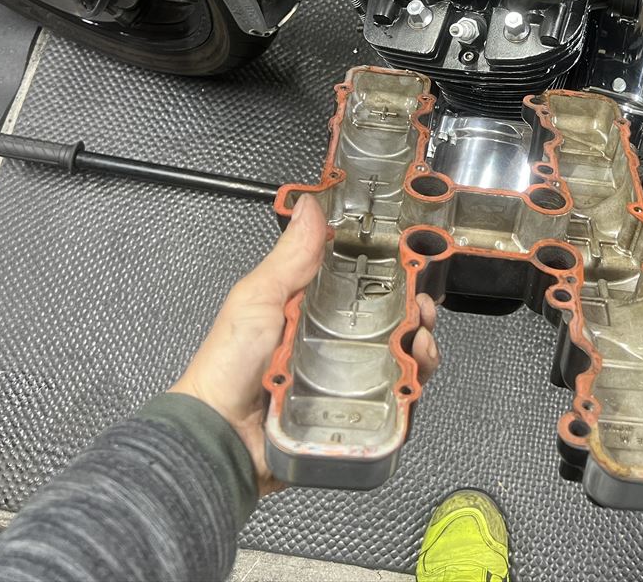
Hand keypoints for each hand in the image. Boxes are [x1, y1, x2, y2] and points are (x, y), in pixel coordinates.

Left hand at [171, 194, 440, 494]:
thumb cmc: (228, 365)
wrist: (219, 435)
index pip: (364, 286)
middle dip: (417, 311)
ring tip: (420, 340)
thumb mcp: (258, 298)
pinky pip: (396, 399)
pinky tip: (413, 373)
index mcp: (313, 312)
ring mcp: (347, 381)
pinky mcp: (354, 415)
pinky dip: (413, 385)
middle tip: (423, 306)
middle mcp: (334, 345)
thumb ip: (289, 257)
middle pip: (393, 322)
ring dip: (421, 345)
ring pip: (402, 359)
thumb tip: (309, 207)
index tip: (412, 261)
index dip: (393, 274)